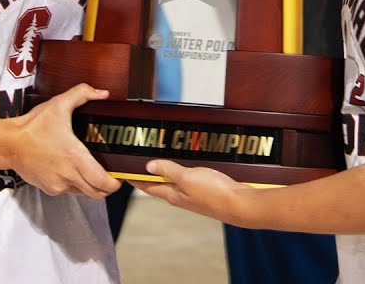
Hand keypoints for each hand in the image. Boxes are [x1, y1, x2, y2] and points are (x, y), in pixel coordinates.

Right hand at [9, 83, 120, 198]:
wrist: (9, 143)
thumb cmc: (33, 126)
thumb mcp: (59, 104)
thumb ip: (82, 94)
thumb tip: (102, 93)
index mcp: (74, 157)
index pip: (102, 182)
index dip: (114, 184)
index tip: (118, 177)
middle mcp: (68, 175)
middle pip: (97, 193)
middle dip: (106, 188)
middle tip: (110, 177)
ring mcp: (58, 184)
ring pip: (83, 194)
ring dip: (90, 186)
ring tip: (91, 172)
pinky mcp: (49, 189)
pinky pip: (68, 191)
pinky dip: (74, 185)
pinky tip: (71, 171)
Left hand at [131, 159, 251, 225]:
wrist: (241, 205)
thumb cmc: (215, 194)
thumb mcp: (187, 178)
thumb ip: (168, 171)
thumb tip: (148, 167)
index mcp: (172, 195)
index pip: (147, 186)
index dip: (134, 178)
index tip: (123, 169)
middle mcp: (180, 197)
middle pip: (159, 184)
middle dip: (148, 173)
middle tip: (139, 159)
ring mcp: (192, 195)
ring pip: (173, 182)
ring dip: (165, 172)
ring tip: (159, 158)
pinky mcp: (205, 191)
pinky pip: (188, 180)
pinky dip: (181, 172)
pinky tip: (185, 164)